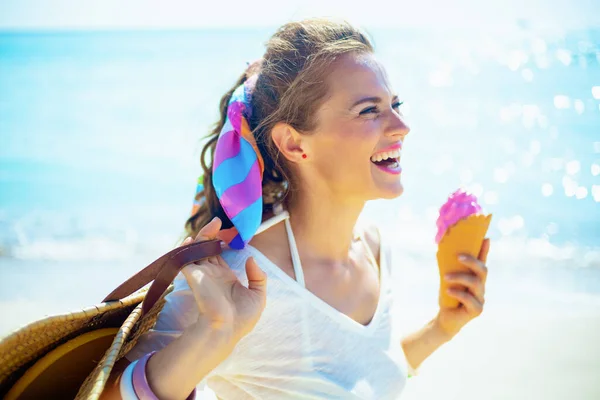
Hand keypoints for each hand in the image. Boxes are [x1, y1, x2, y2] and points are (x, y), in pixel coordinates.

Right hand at [180, 217, 266, 341]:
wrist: (226, 330)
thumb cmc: (242, 318)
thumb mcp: (258, 296)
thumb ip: (258, 276)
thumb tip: (251, 258)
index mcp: (224, 277)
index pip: (218, 255)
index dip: (221, 242)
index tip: (229, 231)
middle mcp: (211, 274)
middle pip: (206, 248)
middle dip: (211, 233)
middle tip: (218, 221)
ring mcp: (202, 274)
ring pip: (197, 248)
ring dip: (202, 235)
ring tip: (213, 223)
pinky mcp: (194, 275)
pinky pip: (186, 257)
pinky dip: (187, 247)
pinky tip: (191, 238)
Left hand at [435, 238, 489, 338]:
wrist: (445, 319)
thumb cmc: (447, 297)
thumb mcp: (448, 280)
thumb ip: (450, 268)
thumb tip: (441, 250)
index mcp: (475, 279)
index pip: (482, 262)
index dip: (485, 251)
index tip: (486, 238)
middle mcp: (481, 287)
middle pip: (483, 270)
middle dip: (471, 261)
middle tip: (457, 256)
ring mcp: (481, 299)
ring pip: (476, 283)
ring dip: (460, 277)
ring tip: (445, 277)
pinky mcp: (477, 310)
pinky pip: (470, 299)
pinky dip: (458, 293)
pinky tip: (448, 290)